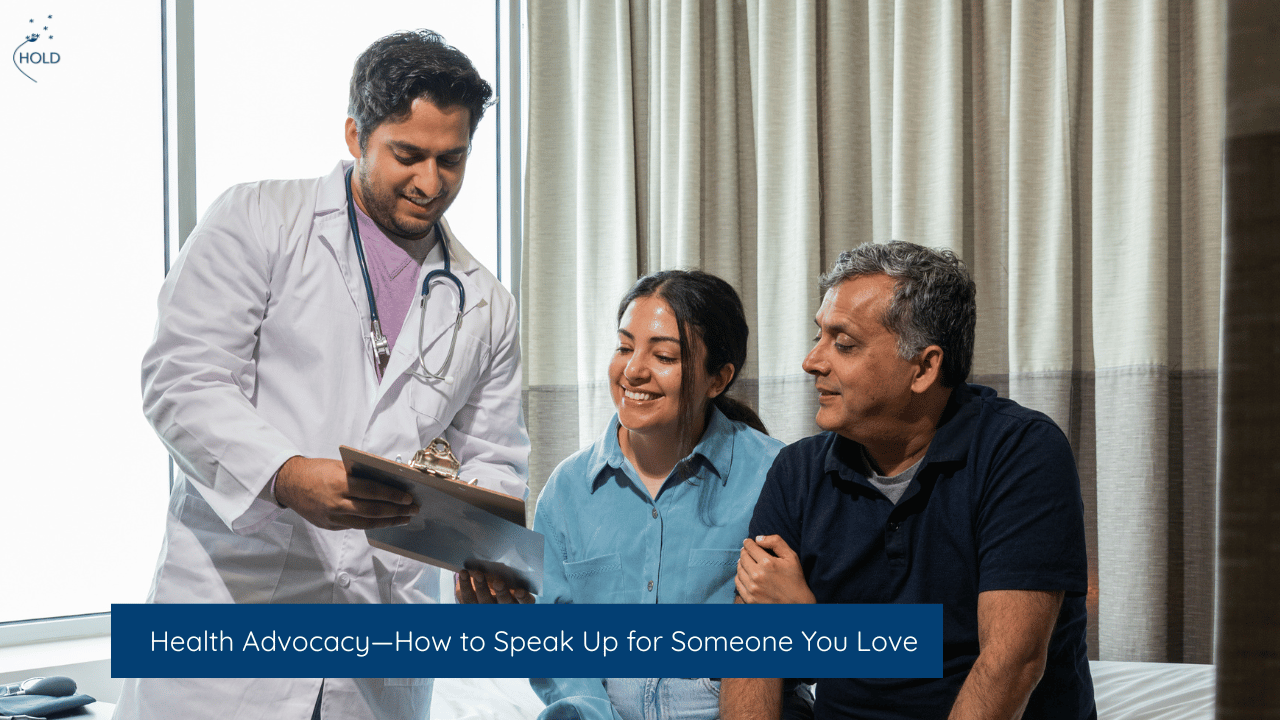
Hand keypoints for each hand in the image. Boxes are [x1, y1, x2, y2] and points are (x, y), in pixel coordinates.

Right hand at [273, 456, 418, 529]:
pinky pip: (355, 526)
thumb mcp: (340, 466)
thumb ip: (361, 475)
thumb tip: (388, 480)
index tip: (408, 498)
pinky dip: (371, 524)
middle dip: (396, 511)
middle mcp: (337, 503)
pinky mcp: (330, 526)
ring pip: (366, 523)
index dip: (393, 496)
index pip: (373, 491)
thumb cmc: (316, 470)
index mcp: (340, 484)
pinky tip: (384, 521)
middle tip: (412, 510)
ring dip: (388, 522)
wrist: (289, 484)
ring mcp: (333, 518)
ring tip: (403, 518)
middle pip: (373, 511)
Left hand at [454, 570, 532, 603]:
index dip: (523, 599)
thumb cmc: (504, 579)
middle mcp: (504, 608)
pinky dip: (465, 586)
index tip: (520, 591)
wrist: (485, 586)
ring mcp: (487, 610)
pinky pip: (466, 599)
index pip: (525, 603)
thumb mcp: (511, 578)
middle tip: (498, 582)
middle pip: (504, 604)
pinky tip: (464, 574)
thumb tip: (506, 561)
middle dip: (501, 593)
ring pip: (484, 603)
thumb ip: (511, 573)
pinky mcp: (470, 606)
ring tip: (478, 573)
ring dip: (481, 588)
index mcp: (519, 602)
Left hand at [735, 535, 815, 603]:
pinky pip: (738, 583)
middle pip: (742, 557)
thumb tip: (757, 538)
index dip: (748, 542)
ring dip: (742, 563)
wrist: (797, 605)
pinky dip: (740, 576)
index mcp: (767, 563)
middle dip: (745, 552)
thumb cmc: (795, 579)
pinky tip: (747, 575)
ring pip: (739, 569)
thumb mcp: (791, 556)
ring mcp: (752, 588)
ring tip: (748, 563)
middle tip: (748, 552)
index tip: (748, 542)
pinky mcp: (749, 599)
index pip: (750, 547)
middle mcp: (757, 575)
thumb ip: (776, 542)